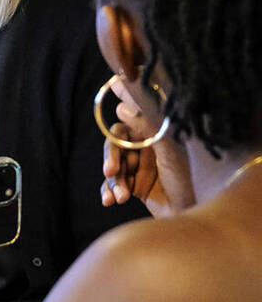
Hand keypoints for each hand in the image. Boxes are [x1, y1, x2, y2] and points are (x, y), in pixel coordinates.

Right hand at [102, 79, 194, 217]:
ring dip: (114, 181)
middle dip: (111, 158)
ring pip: (113, 165)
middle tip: (110, 171)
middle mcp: (146, 146)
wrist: (192, 215)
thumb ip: (145, 128)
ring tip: (120, 196)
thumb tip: (121, 108)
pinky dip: (109, 191)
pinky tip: (110, 200)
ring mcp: (139, 165)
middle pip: (117, 143)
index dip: (125, 100)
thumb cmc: (189, 181)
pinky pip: (113, 184)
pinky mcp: (133, 184)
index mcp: (156, 134)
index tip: (113, 86)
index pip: (135, 114)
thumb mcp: (168, 151)